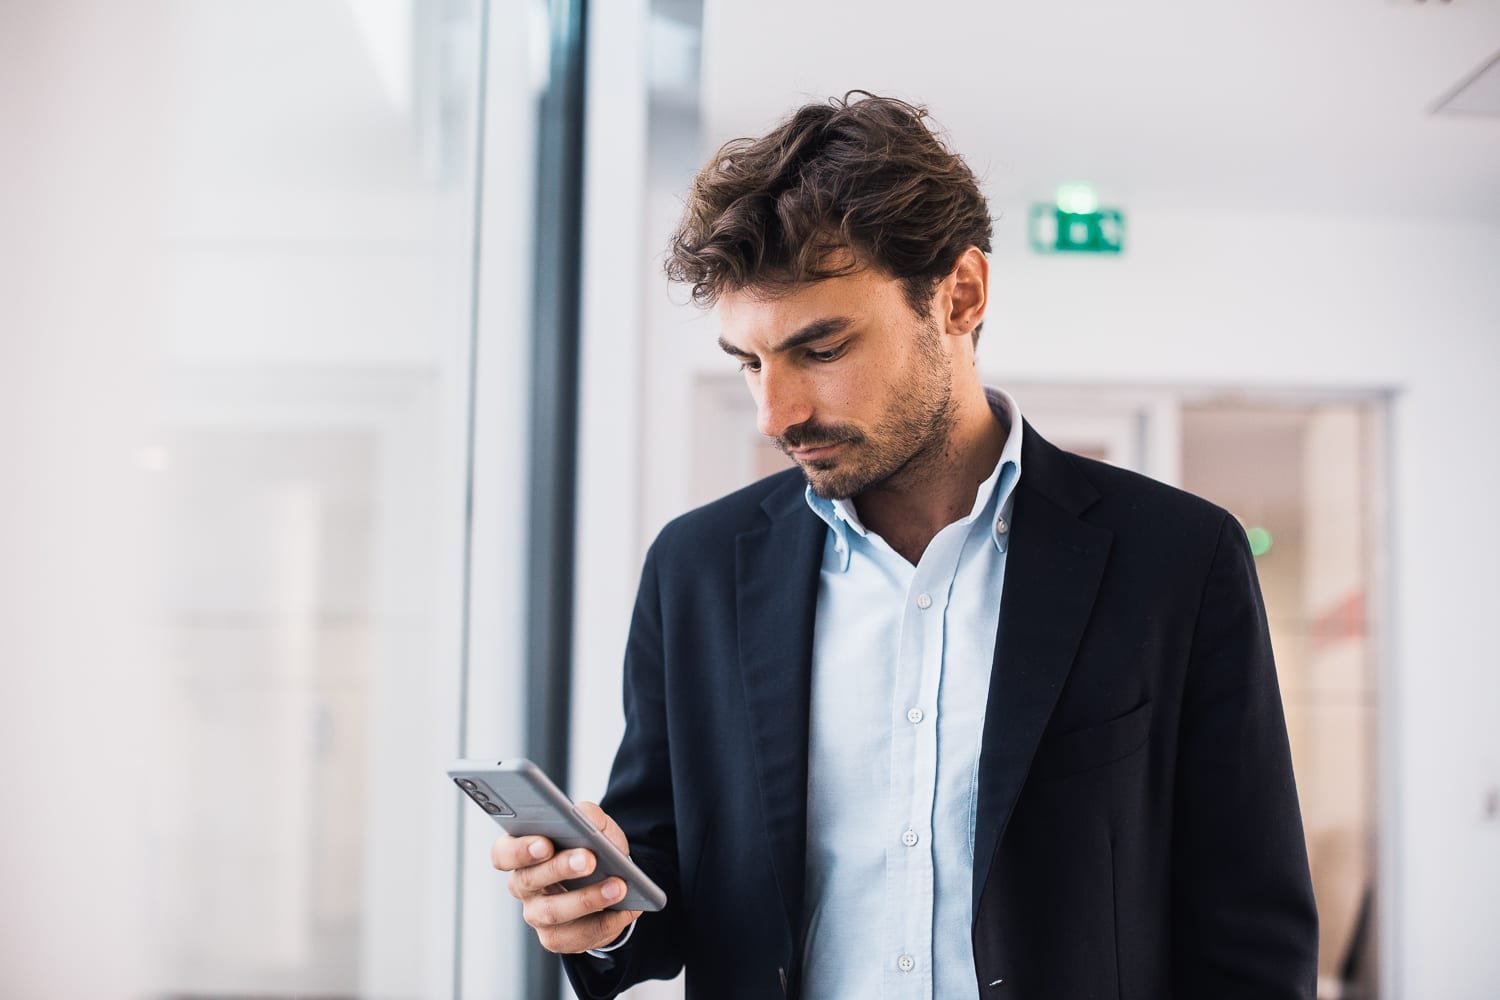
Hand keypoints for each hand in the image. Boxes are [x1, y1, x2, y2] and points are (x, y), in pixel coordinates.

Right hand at [491, 800, 642, 953]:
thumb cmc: (593, 846)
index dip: (520, 850)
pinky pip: (579, 935)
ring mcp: (536, 915)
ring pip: (553, 911)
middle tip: (588, 860)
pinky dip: (606, 921)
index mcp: (521, 851)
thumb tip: (585, 817)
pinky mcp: (557, 938)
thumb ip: (587, 815)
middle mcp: (523, 885)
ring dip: (588, 898)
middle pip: (529, 880)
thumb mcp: (594, 825)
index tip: (545, 843)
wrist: (612, 878)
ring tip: (618, 886)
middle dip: (560, 869)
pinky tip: (625, 909)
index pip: (503, 853)